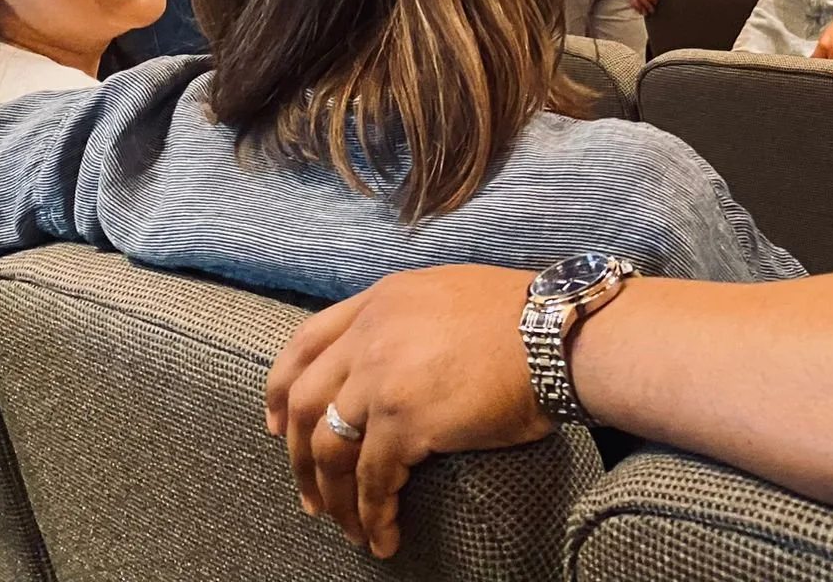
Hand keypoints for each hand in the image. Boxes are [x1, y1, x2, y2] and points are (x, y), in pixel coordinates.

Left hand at [265, 265, 548, 557]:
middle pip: (303, 402)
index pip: (306, 342)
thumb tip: (391, 366)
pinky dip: (372, 515)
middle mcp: (371, 335)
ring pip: (330, 449)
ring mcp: (382, 376)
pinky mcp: (405, 419)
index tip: (275, 425)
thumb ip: (406, 322)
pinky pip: (373, 480)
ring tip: (348, 527)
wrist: (558, 332)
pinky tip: (383, 536)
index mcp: (380, 300)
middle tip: (310, 494)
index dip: (281, 389)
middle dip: (298, 457)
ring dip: (333, 497)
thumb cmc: (523, 318)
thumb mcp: (448, 296)